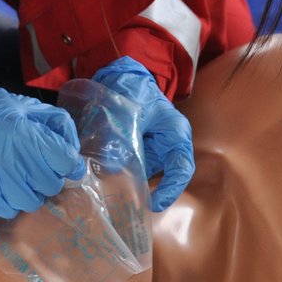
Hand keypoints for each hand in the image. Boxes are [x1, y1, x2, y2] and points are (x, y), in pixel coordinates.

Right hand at [0, 77, 85, 218]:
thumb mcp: (28, 106)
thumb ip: (57, 125)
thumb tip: (73, 149)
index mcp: (27, 136)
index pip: (67, 163)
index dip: (71, 163)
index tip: (67, 163)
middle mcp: (12, 161)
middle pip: (51, 186)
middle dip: (50, 177)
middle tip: (39, 166)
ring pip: (30, 202)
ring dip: (31, 191)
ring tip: (22, 177)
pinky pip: (7, 210)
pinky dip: (11, 202)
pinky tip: (7, 187)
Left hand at [91, 57, 194, 210]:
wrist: (119, 78)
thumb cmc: (132, 88)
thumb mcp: (126, 109)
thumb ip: (119, 136)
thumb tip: (111, 166)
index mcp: (175, 134)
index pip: (181, 168)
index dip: (171, 189)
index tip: (155, 203)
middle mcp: (166, 147)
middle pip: (161, 176)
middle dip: (144, 191)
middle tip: (126, 203)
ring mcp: (150, 151)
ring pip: (141, 175)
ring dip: (126, 181)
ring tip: (107, 185)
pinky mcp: (135, 154)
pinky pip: (128, 170)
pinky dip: (116, 174)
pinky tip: (100, 174)